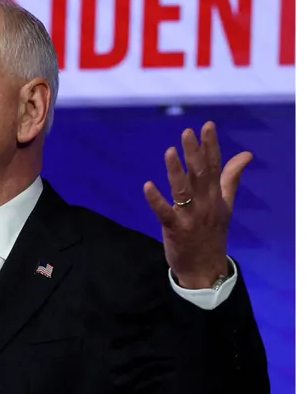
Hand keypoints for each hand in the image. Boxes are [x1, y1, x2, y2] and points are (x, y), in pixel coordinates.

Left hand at [142, 120, 251, 288]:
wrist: (205, 267)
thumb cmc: (213, 233)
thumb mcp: (225, 204)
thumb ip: (231, 178)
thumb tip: (246, 154)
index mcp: (216, 196)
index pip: (216, 166)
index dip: (211, 145)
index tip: (207, 126)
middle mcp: (206, 204)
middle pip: (201, 174)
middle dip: (195, 152)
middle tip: (187, 132)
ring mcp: (191, 217)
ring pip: (183, 190)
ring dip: (176, 171)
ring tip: (169, 151)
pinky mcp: (175, 229)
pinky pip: (165, 212)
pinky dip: (156, 199)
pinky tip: (147, 186)